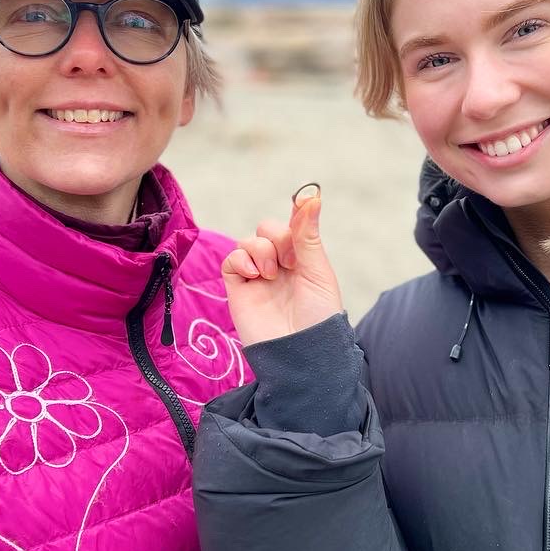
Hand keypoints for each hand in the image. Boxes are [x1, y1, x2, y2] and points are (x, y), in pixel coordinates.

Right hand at [221, 191, 343, 346]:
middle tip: (289, 261)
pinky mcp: (239, 289)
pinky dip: (241, 260)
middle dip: (278, 237)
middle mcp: (281, 266)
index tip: (304, 198)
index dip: (298, 212)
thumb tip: (311, 196)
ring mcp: (258, 277)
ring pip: (249, 241)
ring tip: (271, 274)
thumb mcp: (318, 272)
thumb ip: (307, 235)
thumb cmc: (317, 317)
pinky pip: (231, 260)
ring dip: (261, 250)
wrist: (298, 354)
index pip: (296, 226)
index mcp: (305, 261)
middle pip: (268, 229)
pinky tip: (255, 276)